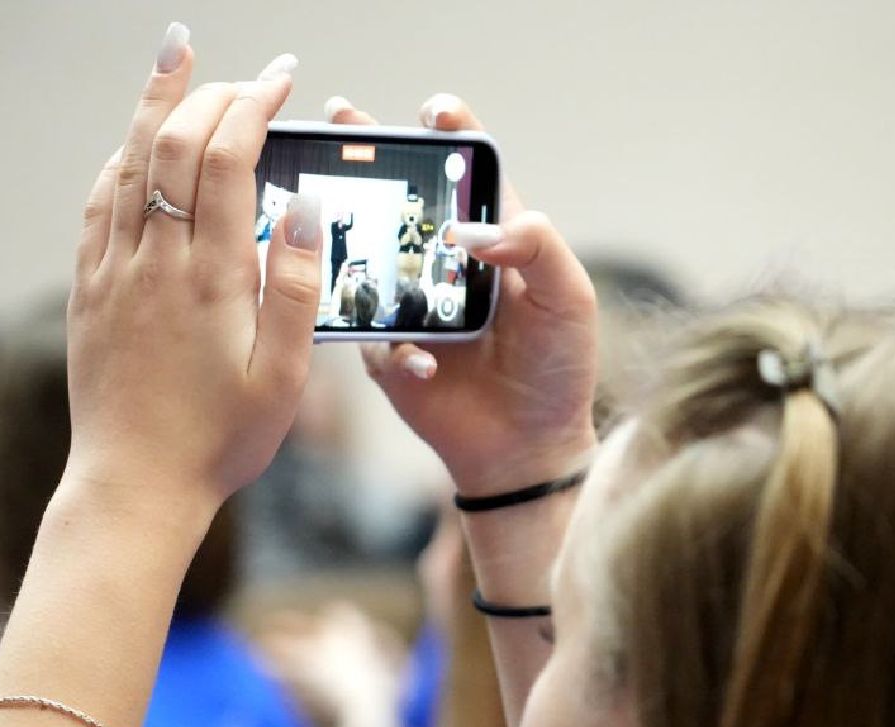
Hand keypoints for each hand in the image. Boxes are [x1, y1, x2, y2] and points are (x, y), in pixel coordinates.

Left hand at [65, 31, 323, 523]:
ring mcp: (114, 273)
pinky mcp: (89, 291)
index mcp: (212, 278)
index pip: (227, 161)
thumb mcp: (284, 376)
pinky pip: (99, 205)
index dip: (253, 107)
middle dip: (210, 93)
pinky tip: (134, 148)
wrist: (135, 485)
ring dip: (156, 106)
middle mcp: (156, 262)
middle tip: (246, 74)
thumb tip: (306, 208)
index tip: (280, 81)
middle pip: (174, 145)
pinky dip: (122, 161)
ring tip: (177, 62)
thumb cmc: (220, 439)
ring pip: (129, 163)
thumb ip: (299, 288)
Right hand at [327, 94, 599, 493]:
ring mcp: (411, 307)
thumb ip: (538, 249)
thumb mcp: (569, 301)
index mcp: (493, 241)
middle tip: (342, 115)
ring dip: (346, 231)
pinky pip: (374, 337)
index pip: (468, 174)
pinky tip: (427, 365)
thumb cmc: (557, 370)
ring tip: (324, 205)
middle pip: (402, 198)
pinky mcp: (388, 353)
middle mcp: (445, 265)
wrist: (530, 449)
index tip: (436, 110)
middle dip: (371, 153)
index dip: (451, 134)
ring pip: (368, 257)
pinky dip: (398, 347)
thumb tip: (474, 228)